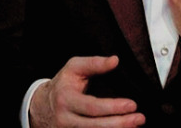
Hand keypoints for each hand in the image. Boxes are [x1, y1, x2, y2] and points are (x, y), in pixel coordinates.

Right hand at [30, 55, 144, 126]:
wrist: (41, 106)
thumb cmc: (63, 83)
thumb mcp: (74, 67)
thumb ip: (95, 63)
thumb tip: (115, 60)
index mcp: (66, 100)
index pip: (92, 107)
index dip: (112, 107)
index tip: (132, 104)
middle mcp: (65, 120)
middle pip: (94, 126)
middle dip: (119, 124)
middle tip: (140, 118)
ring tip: (136, 125)